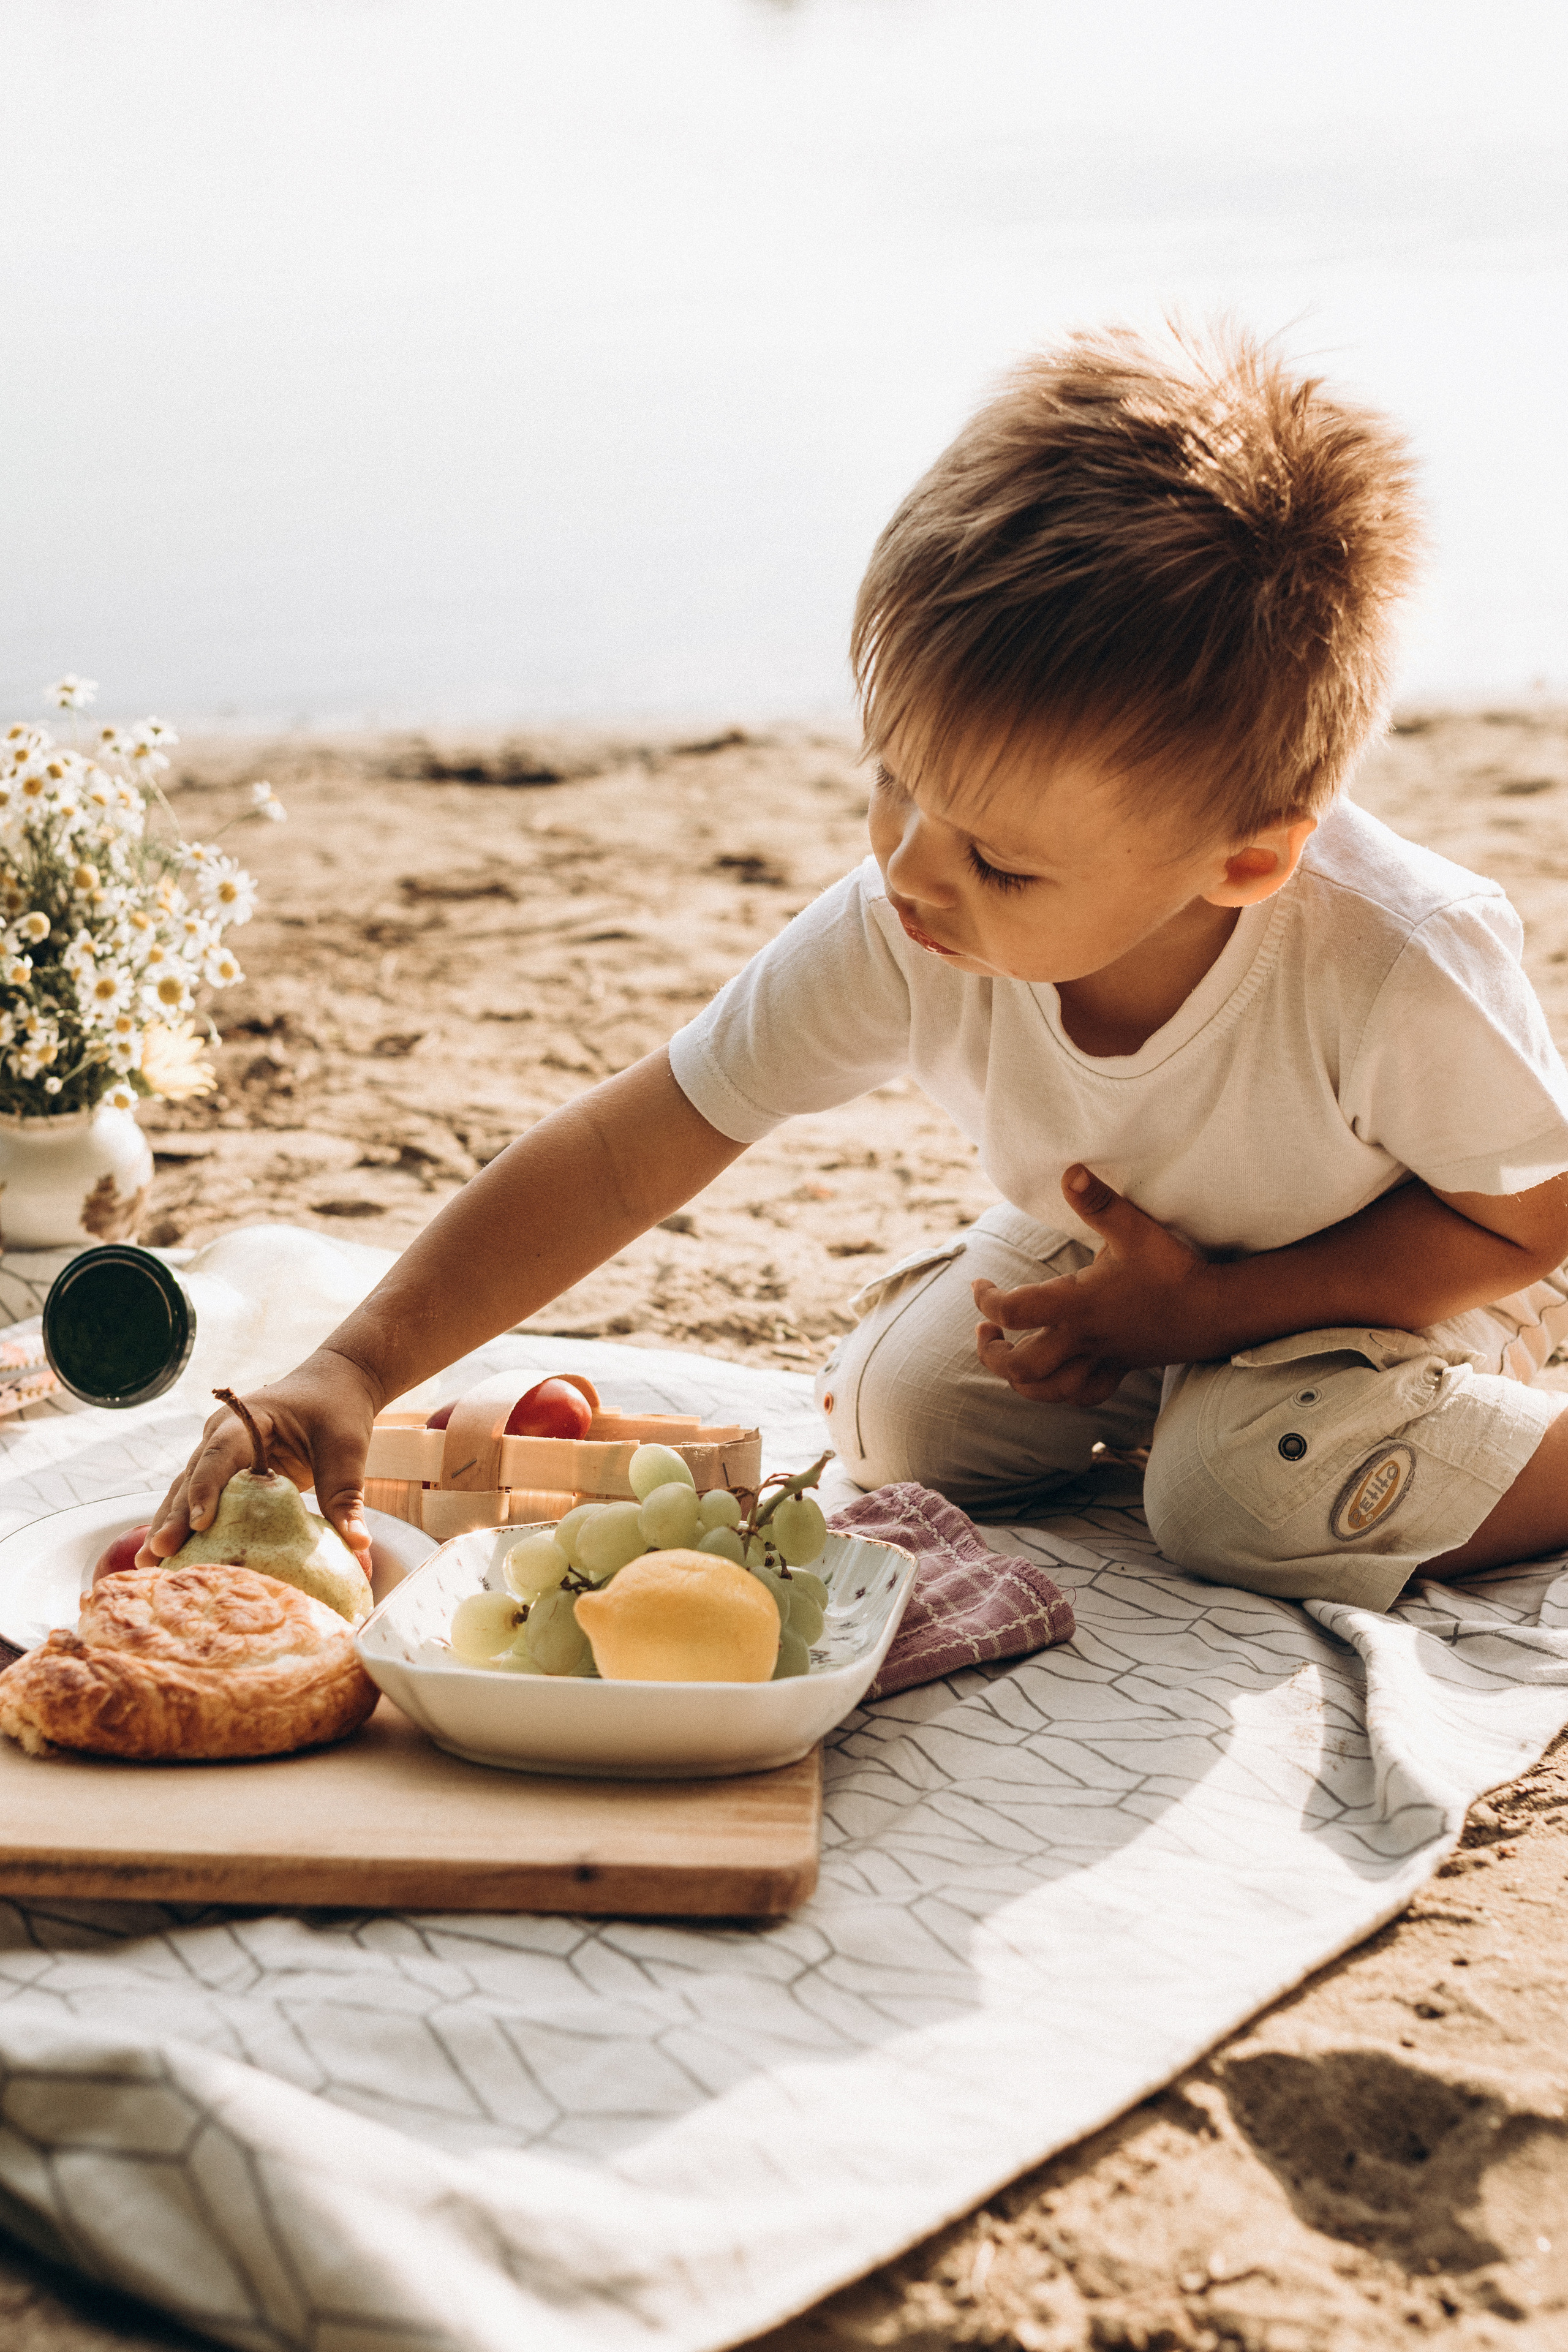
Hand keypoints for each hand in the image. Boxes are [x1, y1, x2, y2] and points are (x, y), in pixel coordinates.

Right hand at [137, 1347, 381, 1567]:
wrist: (334, 1386)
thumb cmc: (337, 1410)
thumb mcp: (346, 1448)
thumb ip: (345, 1494)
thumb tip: (358, 1541)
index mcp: (245, 1420)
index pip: (219, 1455)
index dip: (207, 1489)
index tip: (201, 1523)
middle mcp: (220, 1436)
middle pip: (192, 1478)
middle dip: (174, 1517)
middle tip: (158, 1554)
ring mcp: (217, 1455)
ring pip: (185, 1492)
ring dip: (170, 1525)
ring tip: (149, 1564)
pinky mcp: (225, 1475)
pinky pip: (199, 1501)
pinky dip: (186, 1527)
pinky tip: (172, 1559)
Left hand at [972, 1166, 1215, 1405]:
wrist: (1215, 1311)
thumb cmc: (1173, 1269)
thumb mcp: (1135, 1230)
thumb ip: (1099, 1203)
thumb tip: (1069, 1171)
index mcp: (1078, 1305)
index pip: (1013, 1312)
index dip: (986, 1301)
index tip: (980, 1285)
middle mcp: (1084, 1339)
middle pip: (1021, 1367)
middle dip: (992, 1355)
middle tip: (985, 1331)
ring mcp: (1102, 1360)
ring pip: (1048, 1391)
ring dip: (1020, 1380)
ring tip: (1009, 1355)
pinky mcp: (1119, 1369)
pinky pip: (1083, 1395)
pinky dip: (1060, 1392)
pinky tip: (1054, 1374)